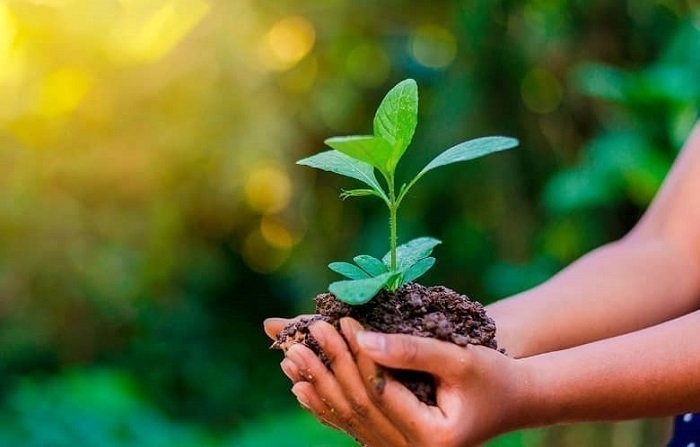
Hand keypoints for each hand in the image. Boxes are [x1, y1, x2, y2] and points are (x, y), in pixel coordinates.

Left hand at [264, 316, 536, 446]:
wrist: (512, 401)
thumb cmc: (493, 376)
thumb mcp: (459, 358)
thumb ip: (412, 351)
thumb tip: (362, 339)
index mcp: (431, 438)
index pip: (380, 394)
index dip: (355, 357)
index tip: (336, 322)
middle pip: (358, 408)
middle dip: (327, 370)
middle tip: (298, 339)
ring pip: (350, 419)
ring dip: (318, 387)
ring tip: (288, 359)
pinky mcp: (394, 442)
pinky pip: (355, 425)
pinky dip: (326, 404)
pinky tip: (301, 388)